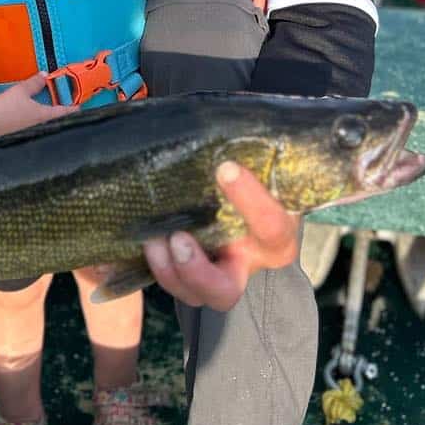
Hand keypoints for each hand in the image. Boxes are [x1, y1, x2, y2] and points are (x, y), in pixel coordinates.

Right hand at [0, 71, 77, 139]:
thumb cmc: (6, 105)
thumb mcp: (21, 91)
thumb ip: (34, 83)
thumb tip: (45, 75)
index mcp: (43, 116)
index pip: (63, 112)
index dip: (72, 109)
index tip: (80, 108)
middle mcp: (40, 128)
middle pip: (57, 125)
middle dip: (62, 121)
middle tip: (68, 116)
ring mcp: (30, 136)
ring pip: (46, 132)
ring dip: (50, 127)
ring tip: (52, 123)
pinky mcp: (20, 141)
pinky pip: (34, 137)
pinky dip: (38, 133)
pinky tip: (33, 131)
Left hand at [142, 161, 299, 310]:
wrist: (252, 208)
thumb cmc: (263, 184)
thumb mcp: (269, 175)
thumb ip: (256, 162)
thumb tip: (237, 131)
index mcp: (276, 237)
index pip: (271, 227)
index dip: (251, 200)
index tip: (226, 168)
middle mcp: (245, 264)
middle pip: (225, 290)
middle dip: (196, 272)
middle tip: (178, 239)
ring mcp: (215, 275)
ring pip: (190, 293)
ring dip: (166, 269)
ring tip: (154, 239)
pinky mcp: (189, 275)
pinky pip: (171, 282)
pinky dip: (155, 265)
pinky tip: (148, 240)